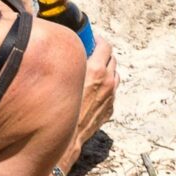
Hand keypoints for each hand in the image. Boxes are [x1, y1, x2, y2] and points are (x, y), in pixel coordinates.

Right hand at [71, 33, 118, 159]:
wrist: (67, 137)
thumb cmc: (60, 108)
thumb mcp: (65, 78)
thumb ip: (71, 63)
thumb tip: (68, 52)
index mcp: (96, 70)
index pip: (105, 45)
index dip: (98, 39)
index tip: (91, 38)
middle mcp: (107, 81)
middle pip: (112, 58)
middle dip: (103, 53)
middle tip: (91, 52)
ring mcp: (111, 95)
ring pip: (115, 74)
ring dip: (107, 69)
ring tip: (93, 70)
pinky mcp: (110, 108)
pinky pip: (111, 91)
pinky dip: (105, 86)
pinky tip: (93, 89)